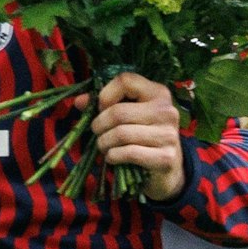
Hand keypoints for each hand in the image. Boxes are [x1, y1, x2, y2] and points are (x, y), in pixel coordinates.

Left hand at [85, 73, 185, 201]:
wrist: (167, 167)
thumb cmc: (142, 134)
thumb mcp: (128, 114)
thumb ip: (105, 104)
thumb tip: (79, 102)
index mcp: (159, 93)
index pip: (125, 81)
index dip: (105, 95)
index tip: (100, 109)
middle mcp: (167, 111)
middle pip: (119, 112)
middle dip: (99, 125)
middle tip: (97, 133)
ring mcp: (168, 134)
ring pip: (121, 134)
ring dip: (104, 142)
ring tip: (103, 146)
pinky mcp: (165, 157)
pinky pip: (129, 153)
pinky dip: (113, 156)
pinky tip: (112, 157)